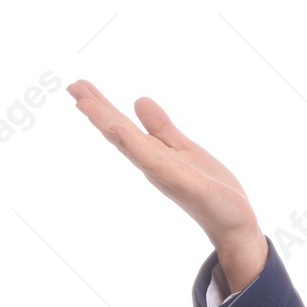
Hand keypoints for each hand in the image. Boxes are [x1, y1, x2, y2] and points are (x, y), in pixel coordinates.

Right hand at [67, 79, 260, 250]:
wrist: (234, 221)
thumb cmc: (211, 188)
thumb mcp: (184, 149)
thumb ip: (162, 128)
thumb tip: (139, 100)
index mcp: (153, 155)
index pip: (122, 127)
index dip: (101, 107)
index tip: (78, 85)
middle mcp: (153, 164)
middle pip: (119, 133)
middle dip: (96, 110)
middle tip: (71, 86)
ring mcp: (166, 174)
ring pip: (130, 145)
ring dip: (107, 124)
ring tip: (83, 103)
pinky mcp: (186, 183)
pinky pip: (157, 163)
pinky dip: (136, 147)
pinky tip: (119, 130)